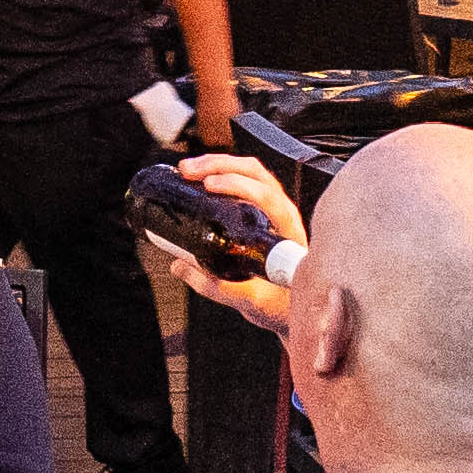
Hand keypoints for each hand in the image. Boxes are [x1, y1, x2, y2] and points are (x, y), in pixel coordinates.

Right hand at [140, 154, 297, 331]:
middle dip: (220, 165)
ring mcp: (275, 209)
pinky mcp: (264, 210)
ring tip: (187, 169)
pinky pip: (247, 179)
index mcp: (287, 232)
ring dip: (219, 163)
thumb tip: (180, 266)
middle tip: (187, 172)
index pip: (267, 196)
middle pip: (256, 173)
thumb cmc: (282, 306)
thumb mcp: (252, 302)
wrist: (292, 309)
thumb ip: (217, 288)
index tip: (208, 187)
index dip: (238, 185)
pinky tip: (200, 176)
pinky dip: (222, 170)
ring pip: (251, 171)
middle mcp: (284, 213)